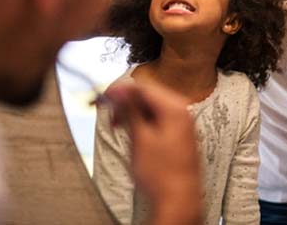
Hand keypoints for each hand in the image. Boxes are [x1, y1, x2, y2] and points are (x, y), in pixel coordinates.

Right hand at [104, 81, 202, 224]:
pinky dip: (144, 121)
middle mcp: (183, 111)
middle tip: (109, 113)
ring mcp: (183, 122)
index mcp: (175, 108)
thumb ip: (130, 110)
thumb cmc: (161, 174)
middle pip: (149, 95)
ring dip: (133, 112)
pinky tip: (133, 132)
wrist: (178, 200)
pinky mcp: (180, 134)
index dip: (121, 90)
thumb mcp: (140, 138)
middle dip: (126, 102)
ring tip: (117, 125)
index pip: (144, 88)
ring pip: (153, 107)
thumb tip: (119, 91)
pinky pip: (159, 118)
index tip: (104, 96)